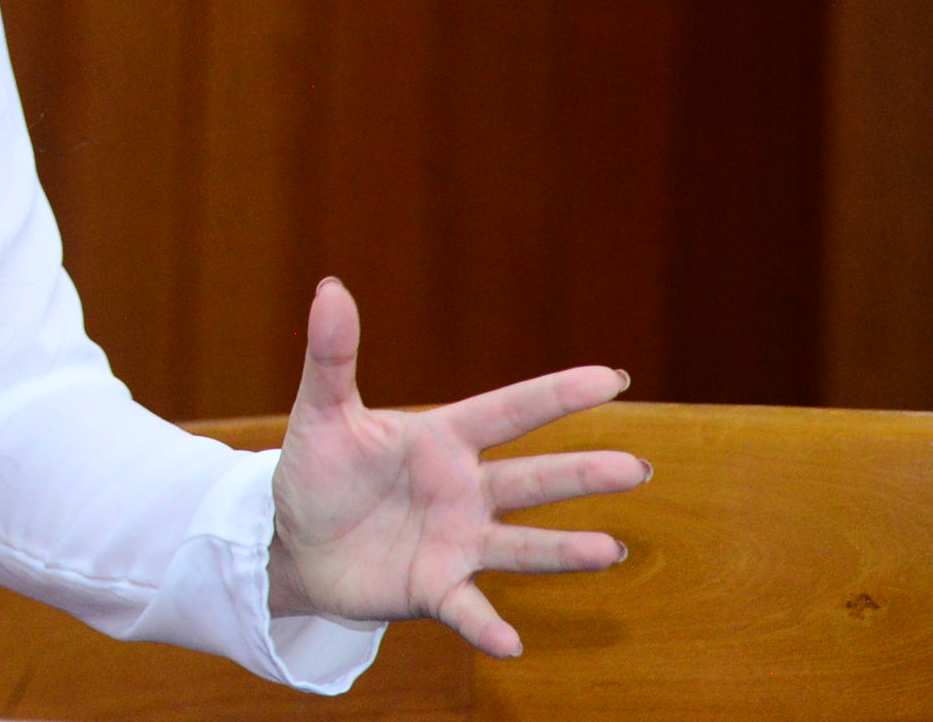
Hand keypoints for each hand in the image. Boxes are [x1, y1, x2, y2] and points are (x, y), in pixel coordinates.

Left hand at [263, 276, 648, 656]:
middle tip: (639, 469)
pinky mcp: (434, 589)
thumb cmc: (319, 471)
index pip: (508, 411)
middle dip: (582, 474)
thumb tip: (331, 286)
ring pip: (520, 546)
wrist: (294, 541)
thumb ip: (332, 355)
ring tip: (608, 551)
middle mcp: (464, 491)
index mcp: (442, 440)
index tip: (612, 376)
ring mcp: (456, 543)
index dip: (556, 395)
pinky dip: (487, 626)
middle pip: (532, 480)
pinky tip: (511, 645)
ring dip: (563, 551)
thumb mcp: (322, 412)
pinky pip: (467, 609)